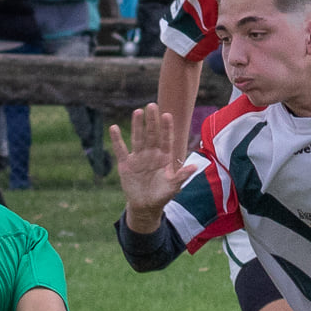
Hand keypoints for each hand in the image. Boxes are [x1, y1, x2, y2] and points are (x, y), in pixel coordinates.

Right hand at [109, 103, 196, 230]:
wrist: (146, 205)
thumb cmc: (162, 194)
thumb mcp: (173, 186)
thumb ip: (182, 175)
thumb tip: (196, 166)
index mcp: (164, 157)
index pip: (166, 139)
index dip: (167, 128)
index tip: (168, 115)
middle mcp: (152, 153)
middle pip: (152, 134)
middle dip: (152, 121)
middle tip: (152, 105)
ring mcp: (138, 157)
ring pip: (138, 138)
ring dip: (137, 126)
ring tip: (137, 111)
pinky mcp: (126, 164)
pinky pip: (121, 150)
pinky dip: (117, 140)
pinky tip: (113, 128)